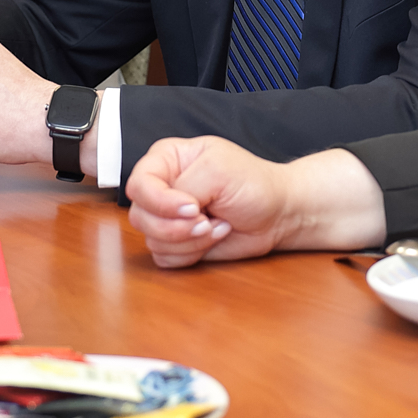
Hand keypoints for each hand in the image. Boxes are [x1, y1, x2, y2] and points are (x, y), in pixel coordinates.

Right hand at [126, 139, 385, 267]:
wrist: (278, 214)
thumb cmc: (253, 183)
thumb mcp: (218, 170)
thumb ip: (186, 187)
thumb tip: (173, 213)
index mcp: (166, 159)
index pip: (138, 184)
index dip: (160, 202)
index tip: (193, 208)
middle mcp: (161, 188)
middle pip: (140, 217)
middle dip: (178, 227)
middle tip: (207, 221)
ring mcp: (167, 218)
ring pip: (152, 240)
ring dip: (190, 241)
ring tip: (218, 226)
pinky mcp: (177, 243)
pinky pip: (165, 258)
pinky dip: (192, 254)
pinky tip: (215, 238)